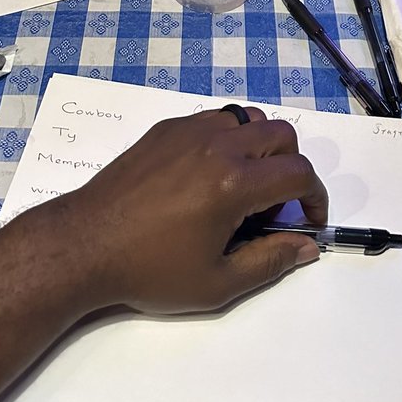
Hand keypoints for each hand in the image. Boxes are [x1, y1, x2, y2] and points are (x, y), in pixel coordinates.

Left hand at [54, 106, 327, 314]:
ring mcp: (190, 131)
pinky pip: (214, 119)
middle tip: (271, 207)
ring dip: (260, 148)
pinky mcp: (166, 129)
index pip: (298, 174)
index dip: (315, 198)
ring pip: (249, 119)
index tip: (309, 221)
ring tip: (241, 186)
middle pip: (281, 135)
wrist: (86, 245)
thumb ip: (269, 261)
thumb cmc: (151, 270)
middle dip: (291, 169)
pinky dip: (228, 139)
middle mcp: (218, 145)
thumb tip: (307, 246)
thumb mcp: (216, 282)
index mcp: (235, 183)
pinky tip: (207, 175)